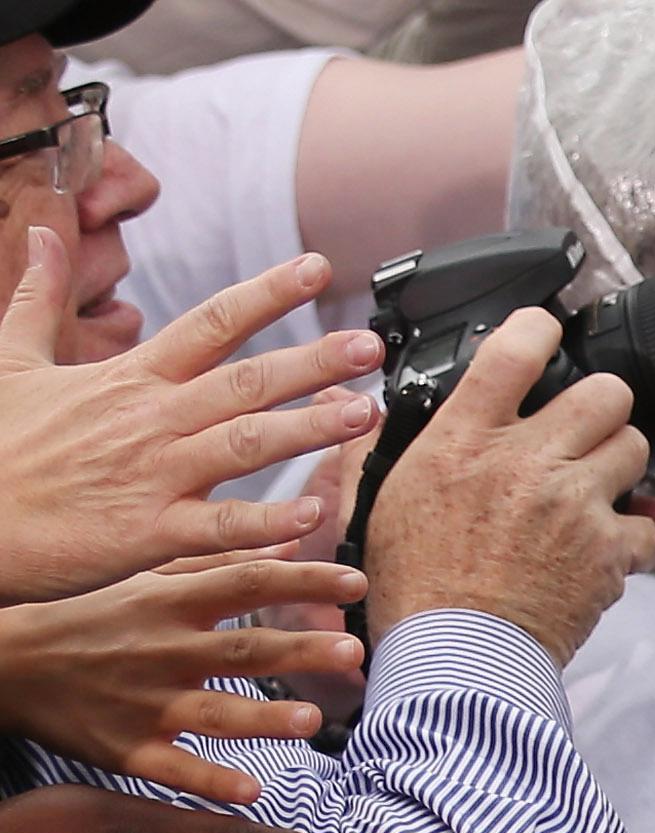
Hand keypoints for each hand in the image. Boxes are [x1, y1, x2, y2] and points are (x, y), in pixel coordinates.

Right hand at [0, 233, 383, 603]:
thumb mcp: (13, 363)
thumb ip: (37, 298)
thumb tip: (42, 230)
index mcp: (129, 378)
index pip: (210, 323)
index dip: (267, 293)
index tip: (318, 269)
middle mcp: (150, 419)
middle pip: (245, 380)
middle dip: (312, 361)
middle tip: (370, 346)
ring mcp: (153, 474)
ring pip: (245, 444)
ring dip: (309, 429)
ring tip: (366, 415)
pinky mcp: (149, 531)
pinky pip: (221, 525)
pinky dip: (267, 520)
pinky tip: (314, 514)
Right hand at [0, 554, 365, 805]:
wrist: (6, 662)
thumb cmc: (86, 615)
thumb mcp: (145, 577)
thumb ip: (220, 563)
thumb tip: (290, 541)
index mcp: (170, 604)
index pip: (246, 584)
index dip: (302, 582)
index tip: (356, 582)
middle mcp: (163, 652)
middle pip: (241, 649)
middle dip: (298, 651)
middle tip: (353, 650)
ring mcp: (146, 703)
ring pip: (213, 712)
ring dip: (264, 718)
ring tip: (311, 721)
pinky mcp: (127, 748)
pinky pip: (174, 768)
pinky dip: (211, 780)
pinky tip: (253, 790)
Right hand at [363, 308, 654, 663]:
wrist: (453, 659)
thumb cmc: (411, 591)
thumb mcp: (374, 506)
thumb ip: (375, 449)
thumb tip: (364, 412)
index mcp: (461, 441)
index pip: (513, 351)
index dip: (540, 328)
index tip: (548, 330)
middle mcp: (523, 461)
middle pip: (603, 392)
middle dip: (600, 406)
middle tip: (585, 430)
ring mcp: (572, 502)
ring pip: (633, 445)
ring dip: (620, 465)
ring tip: (595, 489)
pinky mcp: (608, 550)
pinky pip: (649, 523)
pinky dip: (635, 536)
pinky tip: (609, 546)